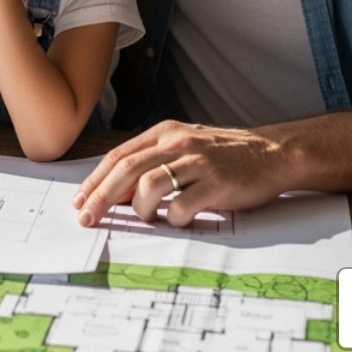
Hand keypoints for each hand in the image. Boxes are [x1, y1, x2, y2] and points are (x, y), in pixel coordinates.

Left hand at [72, 119, 289, 227]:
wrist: (272, 153)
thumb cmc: (225, 154)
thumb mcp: (184, 146)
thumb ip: (153, 161)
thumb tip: (118, 191)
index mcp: (165, 132)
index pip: (119, 156)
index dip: (95, 180)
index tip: (80, 200)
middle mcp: (178, 143)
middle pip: (127, 170)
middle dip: (101, 197)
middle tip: (87, 217)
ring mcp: (198, 162)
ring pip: (150, 186)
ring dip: (140, 209)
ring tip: (145, 217)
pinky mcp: (217, 184)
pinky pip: (183, 206)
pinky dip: (173, 218)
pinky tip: (177, 220)